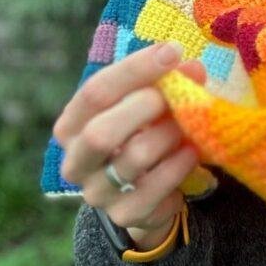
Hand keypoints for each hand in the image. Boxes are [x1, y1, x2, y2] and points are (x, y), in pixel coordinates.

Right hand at [54, 42, 207, 246]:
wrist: (144, 192)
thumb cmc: (141, 134)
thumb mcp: (143, 106)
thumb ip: (161, 84)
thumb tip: (193, 68)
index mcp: (72, 126)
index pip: (94, 92)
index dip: (135, 69)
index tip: (173, 51)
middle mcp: (76, 161)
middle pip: (102, 132)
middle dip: (146, 107)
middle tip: (177, 94)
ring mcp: (97, 192)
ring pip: (135, 158)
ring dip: (170, 134)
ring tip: (190, 124)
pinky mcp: (125, 214)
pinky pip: (156, 188)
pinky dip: (179, 166)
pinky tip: (191, 152)